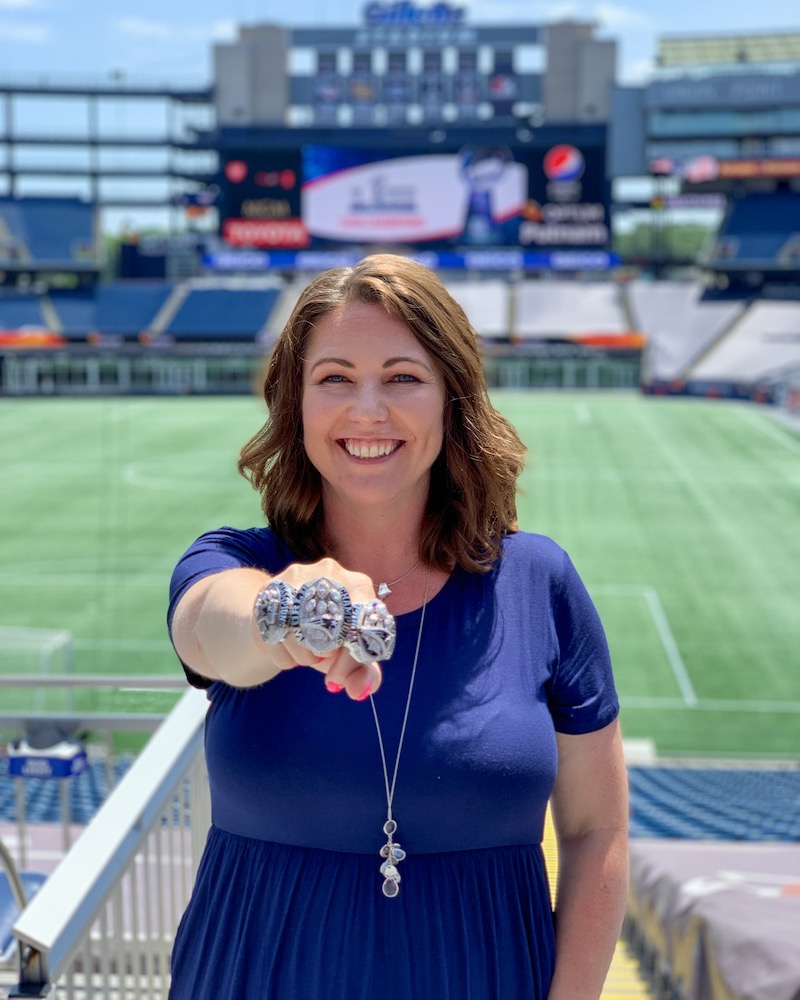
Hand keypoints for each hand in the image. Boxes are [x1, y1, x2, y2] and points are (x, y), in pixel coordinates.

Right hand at [268, 557, 382, 700]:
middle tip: (322, 659)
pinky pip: (275, 638)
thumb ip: (364, 674)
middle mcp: (329, 573)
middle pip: (331, 628)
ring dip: (304, 657)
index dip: (351, 658)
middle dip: (326, 655)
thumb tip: (359, 691)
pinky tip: (288, 648)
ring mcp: (296, 579)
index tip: (338, 677)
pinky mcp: (268, 594)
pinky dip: (283, 656)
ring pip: (300, 635)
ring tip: (307, 651)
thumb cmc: (328, 635)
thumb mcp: (349, 653)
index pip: (362, 623)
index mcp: (358, 585)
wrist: (284, 616)